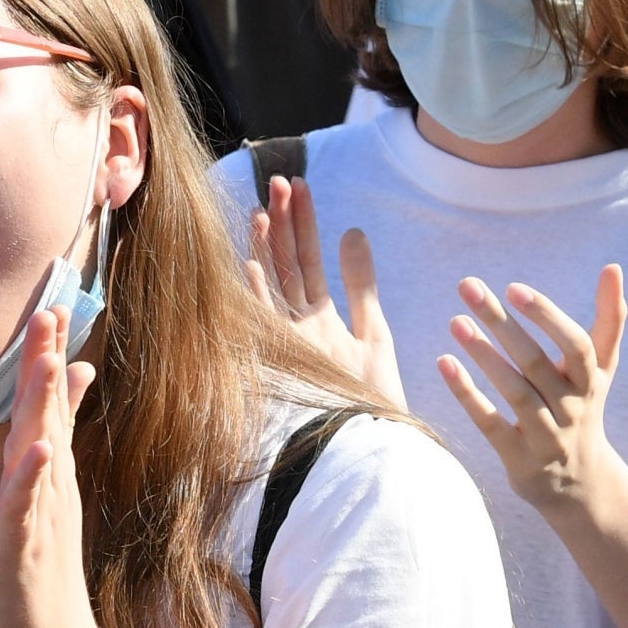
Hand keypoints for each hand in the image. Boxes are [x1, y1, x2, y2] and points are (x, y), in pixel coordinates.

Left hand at [0, 307, 106, 627]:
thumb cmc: (40, 572)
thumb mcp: (46, 505)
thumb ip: (55, 457)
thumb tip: (66, 419)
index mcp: (48, 475)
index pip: (48, 405)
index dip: (47, 356)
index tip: (52, 306)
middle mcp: (47, 487)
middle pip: (45, 414)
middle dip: (44, 362)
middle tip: (51, 310)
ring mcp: (36, 515)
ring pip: (38, 450)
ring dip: (44, 406)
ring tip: (49, 361)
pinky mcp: (20, 548)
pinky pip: (25, 507)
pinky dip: (32, 476)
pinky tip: (40, 449)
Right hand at [246, 174, 400, 407]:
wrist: (368, 448)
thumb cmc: (372, 402)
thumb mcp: (374, 335)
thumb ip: (362, 284)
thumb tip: (353, 231)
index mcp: (316, 321)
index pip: (303, 262)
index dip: (301, 224)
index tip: (298, 186)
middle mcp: (296, 328)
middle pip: (286, 265)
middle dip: (284, 222)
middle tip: (281, 179)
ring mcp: (289, 343)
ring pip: (275, 284)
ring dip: (269, 245)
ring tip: (265, 206)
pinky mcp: (288, 361)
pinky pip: (267, 318)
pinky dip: (259, 288)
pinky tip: (252, 257)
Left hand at [438, 265, 627, 521]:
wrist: (583, 486)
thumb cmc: (584, 409)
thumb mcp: (601, 368)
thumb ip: (609, 318)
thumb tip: (613, 266)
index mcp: (590, 382)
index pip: (576, 345)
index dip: (547, 316)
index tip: (514, 287)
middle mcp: (571, 409)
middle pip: (536, 362)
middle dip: (502, 323)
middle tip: (468, 286)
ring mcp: (546, 437)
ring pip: (514, 393)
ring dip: (483, 355)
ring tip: (454, 321)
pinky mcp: (520, 460)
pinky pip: (490, 425)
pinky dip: (467, 395)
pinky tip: (444, 363)